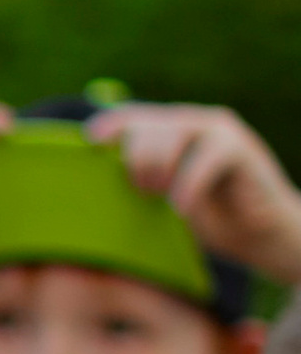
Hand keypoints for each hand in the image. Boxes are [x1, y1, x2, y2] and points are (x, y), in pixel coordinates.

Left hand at [90, 101, 300, 281]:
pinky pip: (205, 157)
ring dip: (157, 166)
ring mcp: (218, 132)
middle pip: (146, 125)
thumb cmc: (209, 221)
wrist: (262, 235)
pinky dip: (188, 184)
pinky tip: (181, 208)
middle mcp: (192, 123)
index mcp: (171, 132)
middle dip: (135, 158)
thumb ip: (140, 184)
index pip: (133, 117)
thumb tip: (95, 188)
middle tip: (142, 191)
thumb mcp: (166, 201)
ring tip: (157, 196)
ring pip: (172, 134)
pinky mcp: (240, 148)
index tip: (91, 143)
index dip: (111, 126)